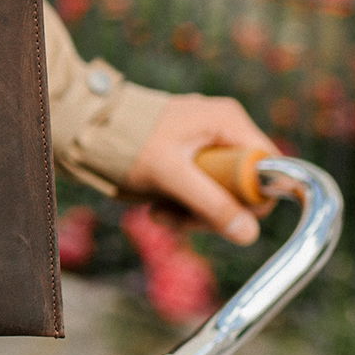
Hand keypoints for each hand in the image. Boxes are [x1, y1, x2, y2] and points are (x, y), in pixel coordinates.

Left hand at [122, 95, 276, 245]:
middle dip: (212, 210)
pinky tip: (157, 206)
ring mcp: (206, 142)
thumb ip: (211, 203)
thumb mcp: (171, 176)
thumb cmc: (127, 143)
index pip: (269, 166)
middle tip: (181, 220)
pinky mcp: (190, 156)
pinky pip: (200, 189)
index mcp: (228, 121)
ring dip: (192, 212)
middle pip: (244, 185)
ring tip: (159, 213)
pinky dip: (181, 203)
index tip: (226, 218)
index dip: (254, 198)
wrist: (85, 130)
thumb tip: (249, 233)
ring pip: (220, 192)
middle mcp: (223, 129)